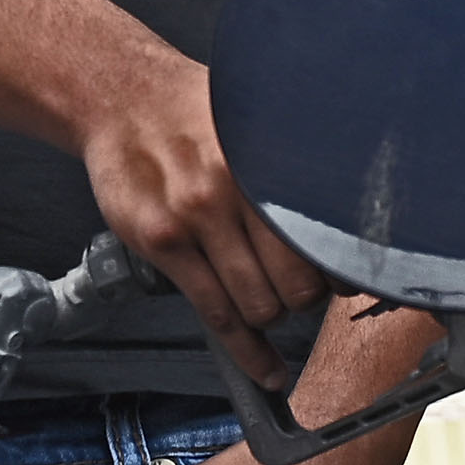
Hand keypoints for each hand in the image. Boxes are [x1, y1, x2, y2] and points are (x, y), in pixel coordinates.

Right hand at [75, 48, 321, 387]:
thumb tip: (342, 211)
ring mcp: (194, 219)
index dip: (341, 272)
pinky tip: (265, 366)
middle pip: (298, 283)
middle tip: (301, 292)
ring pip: (258, 305)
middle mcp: (233, 189)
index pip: (324, 240)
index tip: (344, 282)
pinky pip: (215, 315)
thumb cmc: (189, 109)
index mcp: (265, 161)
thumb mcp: (254, 123)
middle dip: (306, 299)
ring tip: (269, 305)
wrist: (120, 98)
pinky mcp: (162, 243)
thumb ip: (291, 167)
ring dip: (270, 315)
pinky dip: (246, 352)